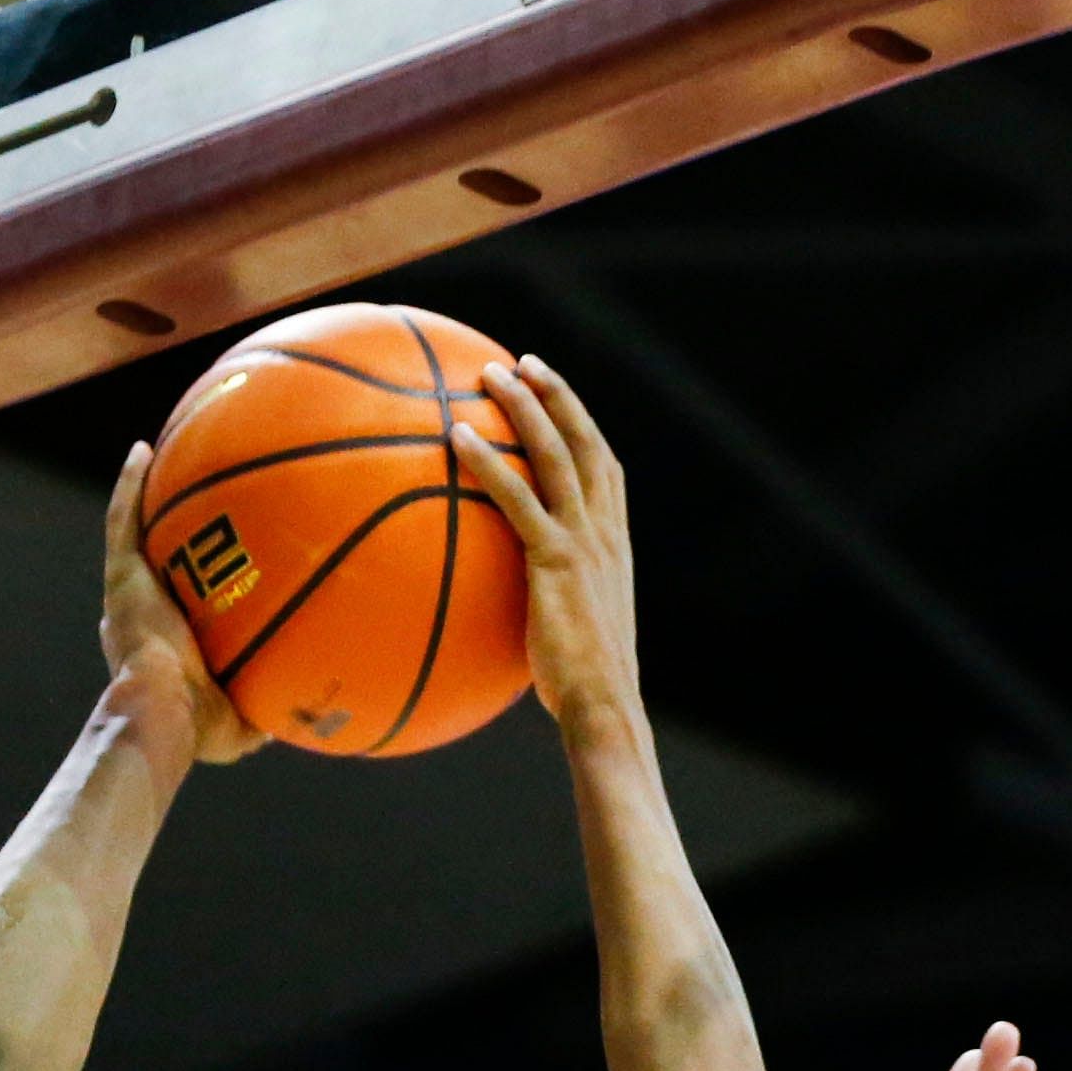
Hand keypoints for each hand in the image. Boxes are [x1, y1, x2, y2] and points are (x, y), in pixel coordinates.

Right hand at [103, 444, 261, 764]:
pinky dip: (129, 485)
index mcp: (163, 642)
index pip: (174, 604)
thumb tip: (294, 714)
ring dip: (144, 492)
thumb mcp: (240, 727)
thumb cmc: (197, 730)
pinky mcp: (121, 576)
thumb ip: (263, 715)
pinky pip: (124, 520)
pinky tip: (142, 451)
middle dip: (169, 530)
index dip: (185, 582)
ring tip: (159, 455)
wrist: (162, 715)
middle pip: (157, 558)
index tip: (206, 564)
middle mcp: (143, 610)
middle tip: (191, 501)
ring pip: (135, 530)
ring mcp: (130, 589)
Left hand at [452, 355, 641, 743]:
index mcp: (615, 547)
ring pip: (556, 455)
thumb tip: (508, 609)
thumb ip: (550, 606)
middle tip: (521, 363)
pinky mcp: (558, 562)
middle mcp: (607, 535)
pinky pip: (516, 498)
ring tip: (489, 375)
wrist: (605, 708)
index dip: (582, 425)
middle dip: (555, 396)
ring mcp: (586, 544)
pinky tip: (456, 437)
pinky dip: (488, 461)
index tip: (555, 394)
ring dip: (524, 407)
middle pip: (585, 444)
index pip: (604, 470)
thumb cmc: (584, 691)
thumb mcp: (573, 636)